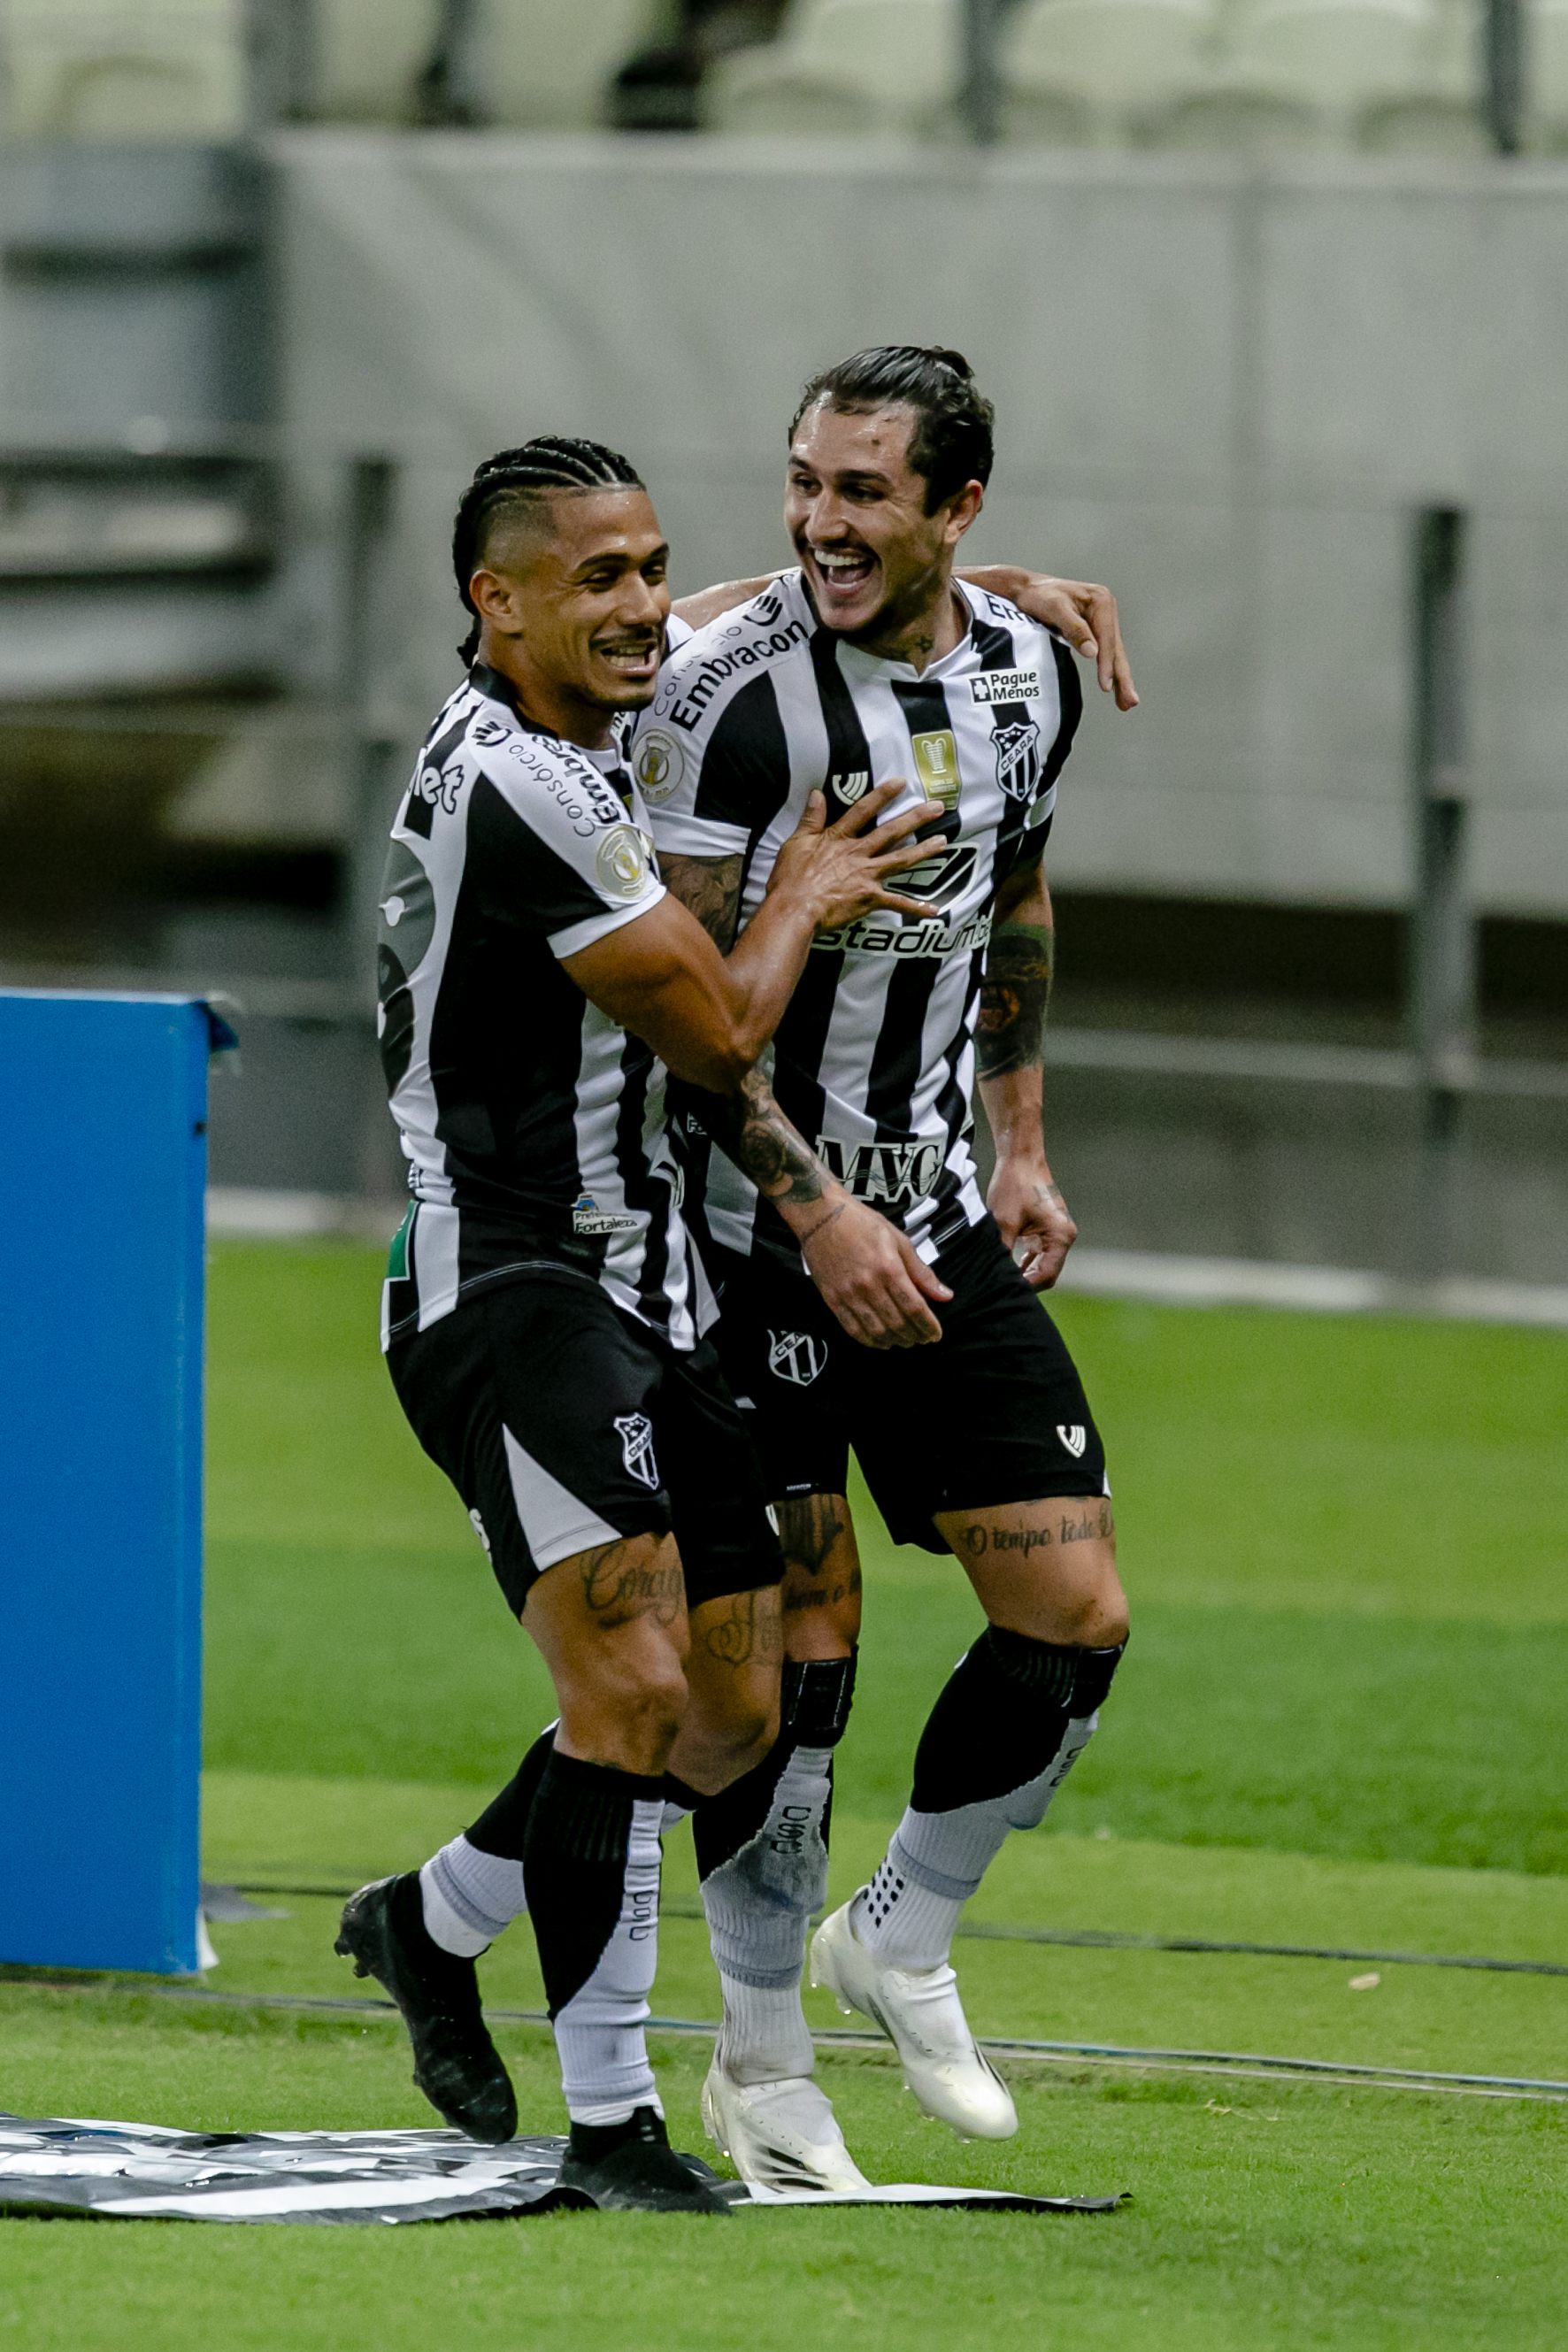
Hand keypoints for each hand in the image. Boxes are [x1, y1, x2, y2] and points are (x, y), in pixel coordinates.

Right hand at [766, 781, 942, 932]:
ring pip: (900, 860)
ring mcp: (866, 876)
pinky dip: (915, 908)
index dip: (882, 795)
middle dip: (916, 818)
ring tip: (942, 843)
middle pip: (891, 832)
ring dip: (923, 851)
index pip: (864, 810)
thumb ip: (811, 818)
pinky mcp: (869, 899)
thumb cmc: (791, 879)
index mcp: (839, 839)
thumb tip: (816, 793)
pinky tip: (933, 910)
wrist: (794, 909)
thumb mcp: (796, 843)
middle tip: (938, 808)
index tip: (901, 783)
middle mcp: (858, 854)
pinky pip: (896, 903)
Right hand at [797, 1196, 952, 1346]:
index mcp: (889, 1268)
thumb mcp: (899, 1241)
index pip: (914, 1308)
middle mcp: (869, 1285)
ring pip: (876, 1331)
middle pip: (897, 1323)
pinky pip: (852, 1329)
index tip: (936, 1335)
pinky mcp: (832, 1300)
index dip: (929, 1326)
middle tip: (923, 1339)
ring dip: (895, 1341)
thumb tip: (945, 1295)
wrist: (820, 1216)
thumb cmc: (863, 1224)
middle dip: (915, 1336)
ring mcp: (848, 1294)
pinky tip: (881, 1342)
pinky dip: (870, 1341)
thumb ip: (921, 1272)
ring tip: (905, 1341)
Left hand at [988, 1158, 1076, 1289]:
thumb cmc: (1014, 1186)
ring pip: (1044, 1264)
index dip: (1027, 1286)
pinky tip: (1010, 1267)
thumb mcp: (1003, 1223)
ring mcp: (1058, 1232)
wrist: (1020, 1158)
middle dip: (1027, 1282)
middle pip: (1048, 1272)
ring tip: (1004, 1279)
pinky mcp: (1048, 1228)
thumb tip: (993, 1275)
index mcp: (1061, 1235)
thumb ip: (1002, 1252)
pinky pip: (1040, 1253)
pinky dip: (1027, 1262)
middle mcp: (1065, 1236)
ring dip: (1026, 1273)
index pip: (1047, 1274)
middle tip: (1002, 1287)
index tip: (1005, 1289)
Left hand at [1026, 576, 1136, 710]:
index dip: (1107, 664)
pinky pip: (1105, 652)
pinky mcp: (1096, 628)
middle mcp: (1106, 608)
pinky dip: (1110, 670)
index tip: (1106, 686)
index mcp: (1101, 601)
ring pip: (1113, 653)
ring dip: (1120, 679)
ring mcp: (1103, 619)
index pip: (1107, 638)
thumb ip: (1074, 629)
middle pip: (1116, 648)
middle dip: (1122, 677)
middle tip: (1130, 702)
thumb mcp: (1055, 609)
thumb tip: (1093, 653)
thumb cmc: (1039, 596)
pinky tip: (1115, 688)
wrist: (1028, 589)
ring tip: (1127, 703)